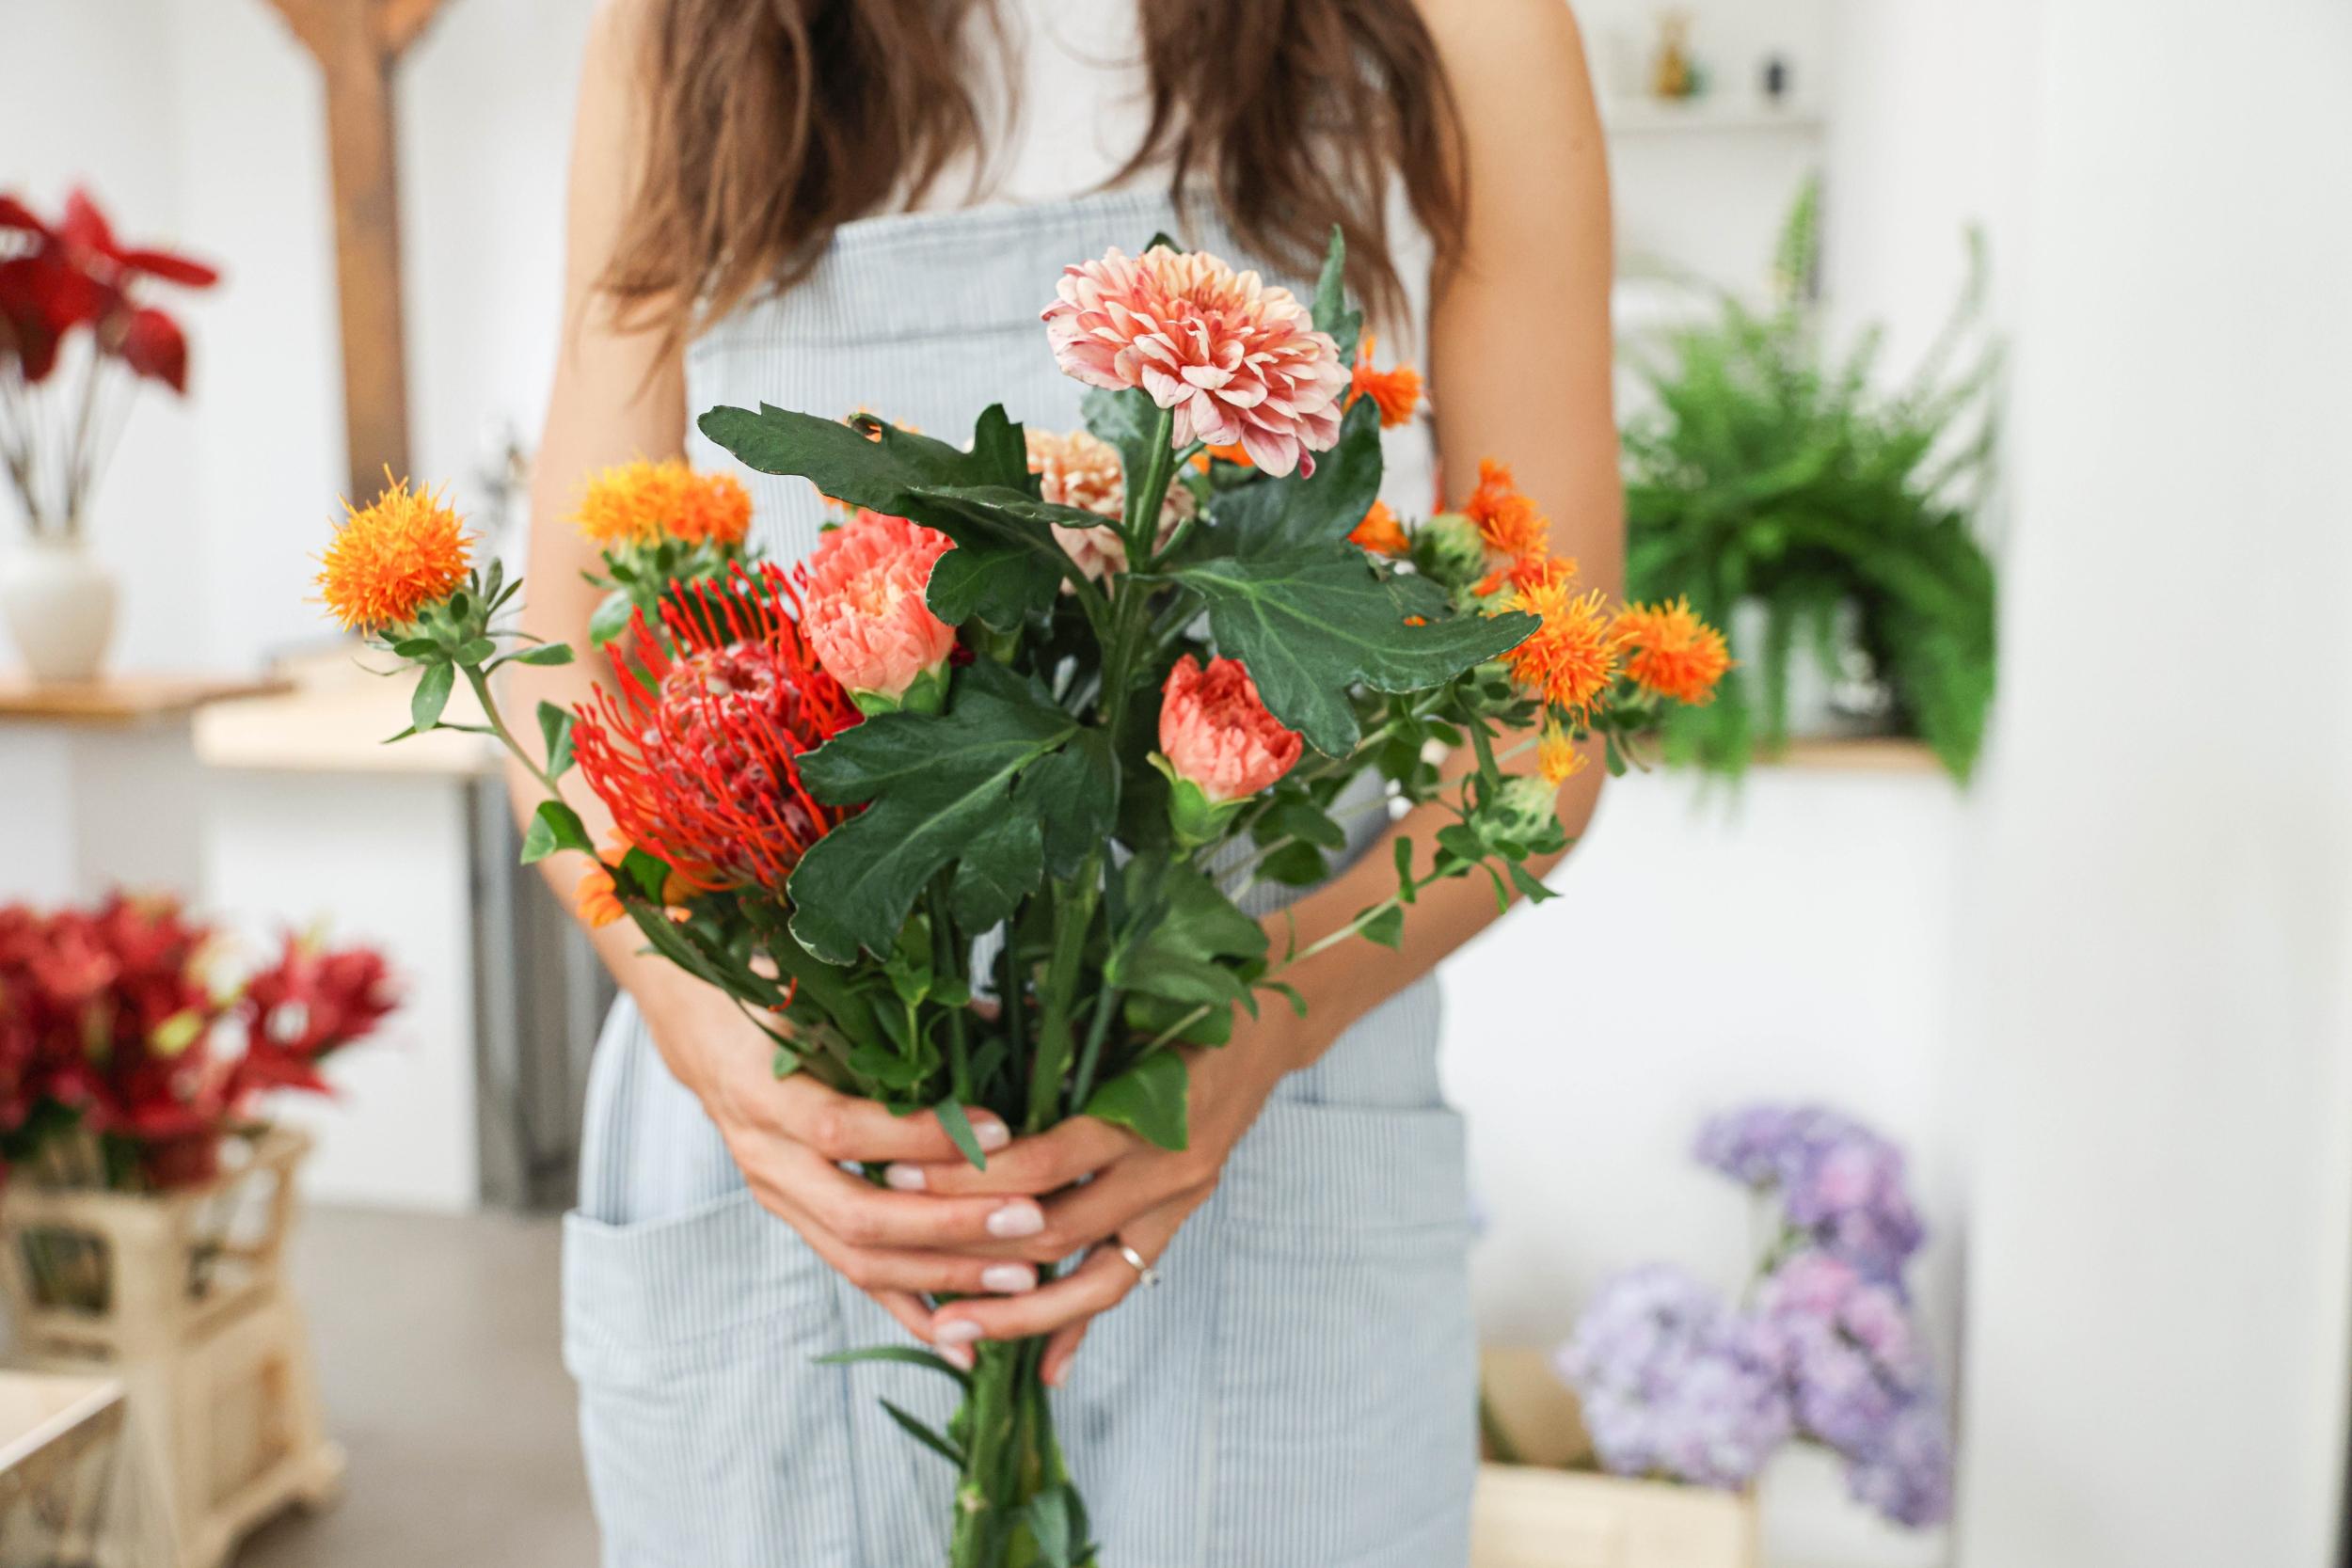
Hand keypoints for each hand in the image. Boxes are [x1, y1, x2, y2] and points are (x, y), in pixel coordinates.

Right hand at [640, 978, 1052, 1363]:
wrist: (704, 1027)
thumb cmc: (772, 992)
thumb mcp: (820, 985)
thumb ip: (902, 1006)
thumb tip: (1004, 1017)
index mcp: (766, 1091)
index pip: (845, 1127)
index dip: (923, 1135)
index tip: (1001, 1132)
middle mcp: (766, 1156)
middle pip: (858, 1214)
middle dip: (951, 1225)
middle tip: (1031, 1222)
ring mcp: (780, 1196)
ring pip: (859, 1258)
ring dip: (945, 1275)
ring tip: (1023, 1280)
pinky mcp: (797, 1220)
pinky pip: (855, 1277)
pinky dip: (911, 1312)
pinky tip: (966, 1342)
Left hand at [881, 1010, 1313, 1385]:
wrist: (1264, 1032)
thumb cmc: (1181, 1008)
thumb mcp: (1113, 1012)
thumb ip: (1038, 1033)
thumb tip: (956, 1023)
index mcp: (1147, 1110)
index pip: (1048, 1162)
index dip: (974, 1175)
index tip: (904, 1174)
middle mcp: (1167, 1167)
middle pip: (1062, 1231)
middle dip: (976, 1246)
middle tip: (902, 1254)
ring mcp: (1178, 1201)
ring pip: (1097, 1281)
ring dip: (1022, 1313)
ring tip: (951, 1330)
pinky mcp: (1178, 1220)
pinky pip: (1124, 1283)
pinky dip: (1082, 1326)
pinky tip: (1045, 1371)